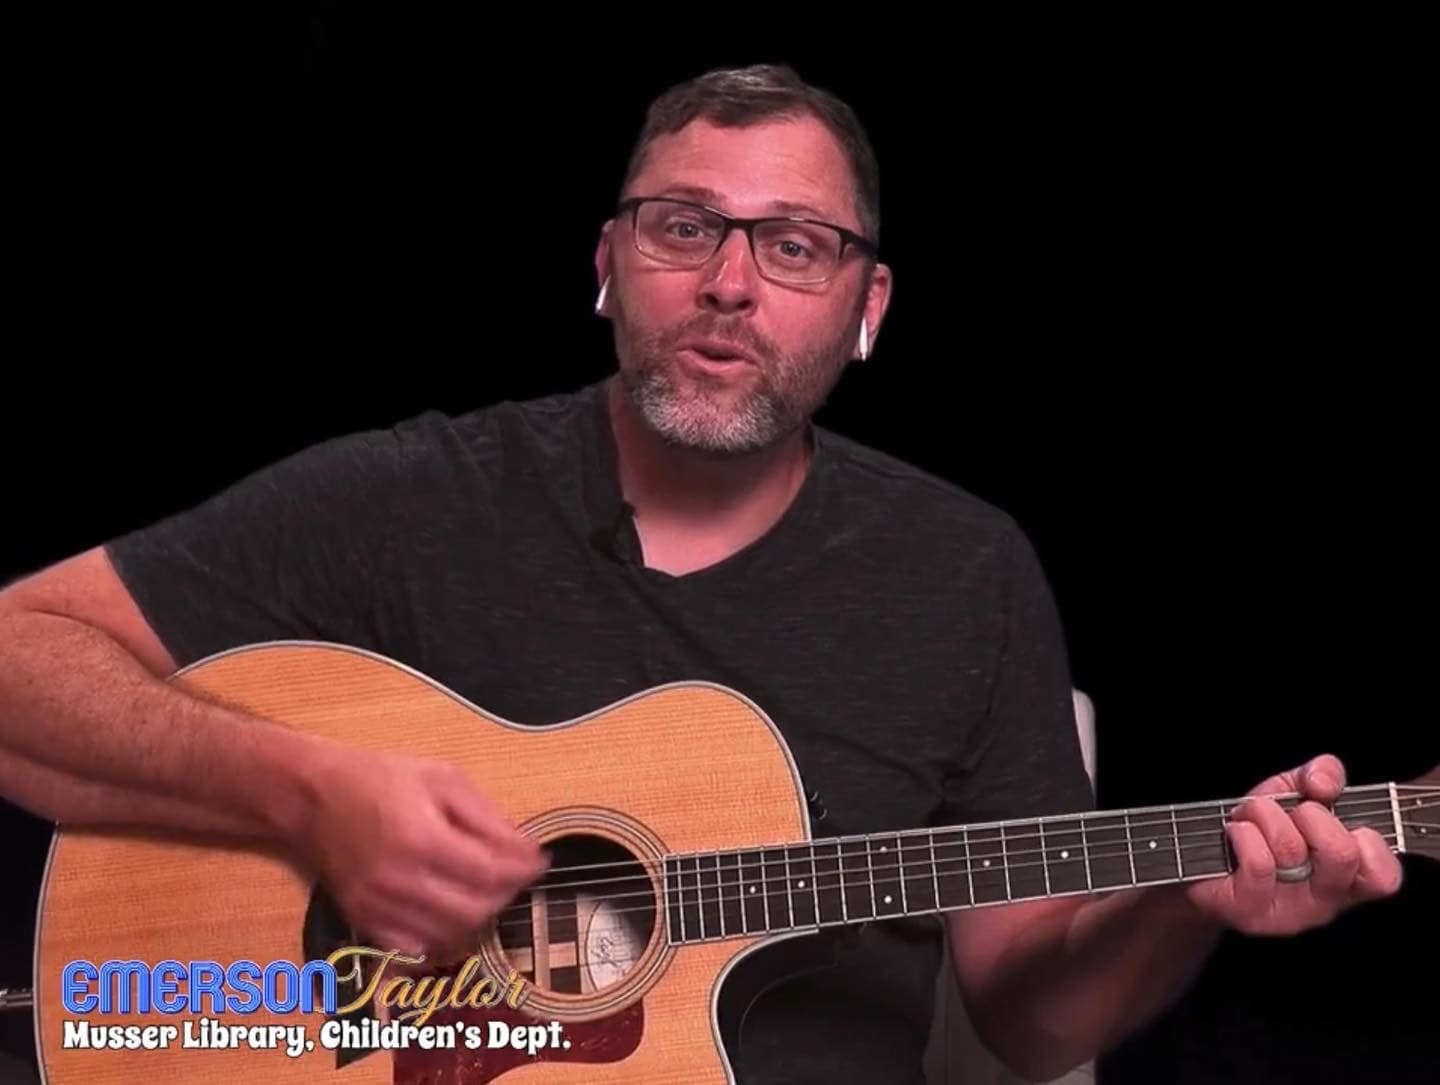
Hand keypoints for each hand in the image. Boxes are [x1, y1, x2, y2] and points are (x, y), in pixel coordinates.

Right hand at [301, 746, 546, 962]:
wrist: (312, 798)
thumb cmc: (378, 779)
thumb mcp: (440, 778)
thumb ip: (485, 815)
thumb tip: (523, 847)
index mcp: (421, 839)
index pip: (490, 873)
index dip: (523, 870)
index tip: (541, 860)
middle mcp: (399, 882)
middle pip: (476, 909)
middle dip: (506, 893)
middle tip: (515, 872)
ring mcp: (379, 908)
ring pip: (450, 934)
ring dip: (479, 914)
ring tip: (487, 887)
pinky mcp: (365, 923)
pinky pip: (416, 949)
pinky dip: (442, 936)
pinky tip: (450, 910)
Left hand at [1184, 754, 1402, 934]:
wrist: (1199, 863)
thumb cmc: (1255, 832)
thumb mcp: (1292, 796)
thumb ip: (1320, 777)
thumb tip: (1325, 780)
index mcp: (1346, 877)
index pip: (1384, 875)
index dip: (1367, 839)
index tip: (1332, 818)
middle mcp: (1323, 900)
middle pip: (1343, 855)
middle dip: (1310, 815)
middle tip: (1289, 814)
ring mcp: (1287, 911)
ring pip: (1291, 849)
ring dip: (1265, 814)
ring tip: (1250, 817)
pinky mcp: (1251, 911)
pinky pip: (1258, 863)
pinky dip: (1243, 832)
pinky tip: (1235, 832)